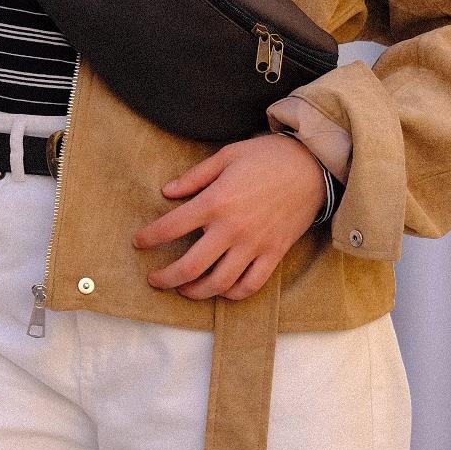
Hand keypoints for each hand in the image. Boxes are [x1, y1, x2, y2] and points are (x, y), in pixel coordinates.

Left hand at [132, 132, 325, 300]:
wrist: (311, 166)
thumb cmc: (267, 156)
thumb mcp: (226, 156)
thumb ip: (195, 177)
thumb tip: (167, 192)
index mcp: (216, 201)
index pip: (172, 227)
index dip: (150, 238)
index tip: (139, 243)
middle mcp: (232, 228)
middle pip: (190, 266)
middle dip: (166, 278)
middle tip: (154, 280)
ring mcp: (254, 245)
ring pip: (218, 282)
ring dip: (195, 291)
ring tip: (183, 290)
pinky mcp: (274, 254)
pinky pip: (250, 284)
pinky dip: (232, 293)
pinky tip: (221, 290)